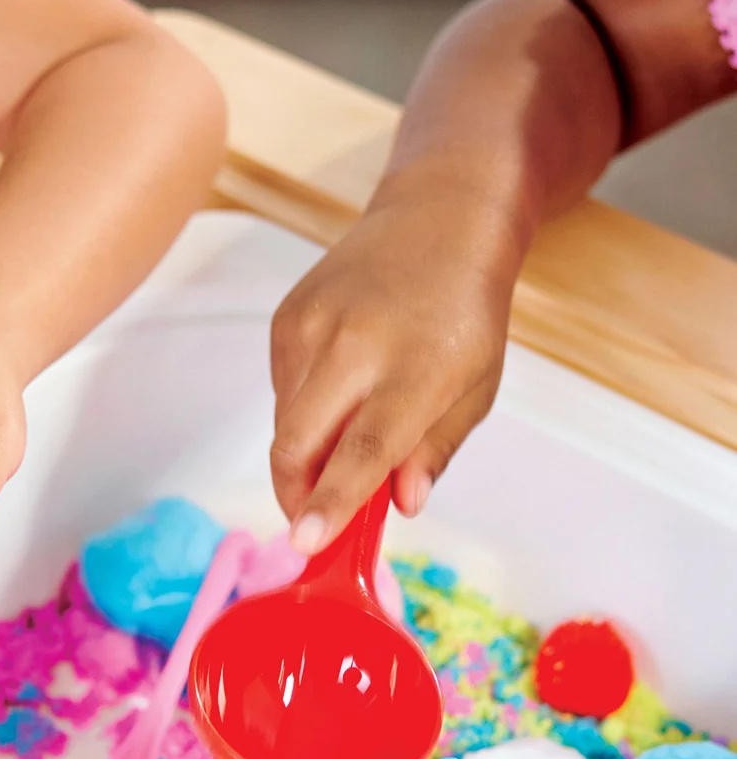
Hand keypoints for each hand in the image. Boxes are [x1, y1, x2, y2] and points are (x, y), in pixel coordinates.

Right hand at [269, 182, 519, 553]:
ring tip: (345, 429)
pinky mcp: (286, 320)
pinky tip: (337, 386)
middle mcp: (355, 344)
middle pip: (299, 443)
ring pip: (285, 424)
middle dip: (296, 494)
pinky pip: (281, 393)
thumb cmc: (464, 312)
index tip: (307, 540)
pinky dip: (302, 411)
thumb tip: (401, 504)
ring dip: (306, 451)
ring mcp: (312, 327)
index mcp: (416, 367)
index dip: (332, 500)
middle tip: (313, 518)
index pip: (364, 448)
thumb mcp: (478, 387)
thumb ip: (436, 449)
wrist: (439, 218)